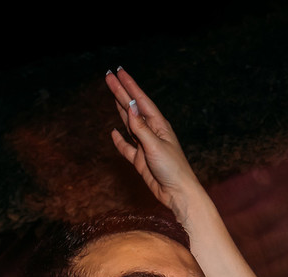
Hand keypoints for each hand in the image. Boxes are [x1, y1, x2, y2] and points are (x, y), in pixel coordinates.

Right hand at [104, 67, 202, 215]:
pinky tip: (114, 132)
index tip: (118, 72)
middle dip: (121, 92)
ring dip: (120, 110)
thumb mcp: (155, 145)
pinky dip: (120, 141)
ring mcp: (146, 146)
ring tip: (113, 95)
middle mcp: (152, 133)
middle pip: (133, 109)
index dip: (129, 85)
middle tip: (109, 76)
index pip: (140, 100)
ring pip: (129, 124)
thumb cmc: (172, 169)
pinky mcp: (141, 161)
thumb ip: (140, 127)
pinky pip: (127, 148)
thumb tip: (129, 106)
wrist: (178, 194)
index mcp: (159, 125)